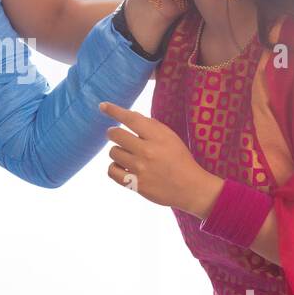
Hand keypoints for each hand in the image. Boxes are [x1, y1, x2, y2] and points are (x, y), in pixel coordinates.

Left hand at [98, 100, 219, 215]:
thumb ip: (151, 126)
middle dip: (114, 133)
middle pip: (116, 134)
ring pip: (113, 152)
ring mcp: (140, 168)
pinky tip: (123, 167)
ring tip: (128, 155)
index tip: (102, 106)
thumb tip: (128, 116)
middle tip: (118, 136)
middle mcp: (147, 151)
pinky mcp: (135, 184)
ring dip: (117, 152)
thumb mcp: (170, 137)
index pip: (131, 118)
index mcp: (158, 136)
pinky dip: (114, 167)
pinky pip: (111, 171)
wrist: (190, 188)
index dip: (114, 111)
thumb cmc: (180, 159)